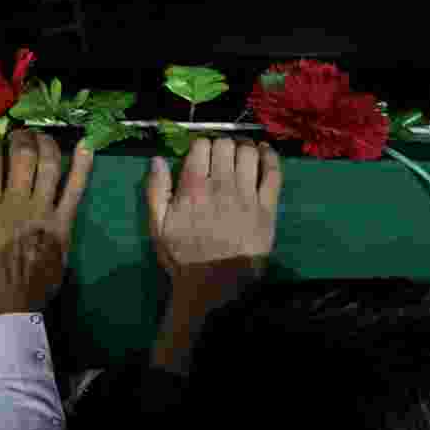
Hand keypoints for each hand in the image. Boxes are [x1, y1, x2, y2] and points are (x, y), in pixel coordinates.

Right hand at [0, 129, 94, 324]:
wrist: (10, 309)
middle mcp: (16, 204)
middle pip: (23, 156)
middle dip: (20, 138)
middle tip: (17, 136)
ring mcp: (43, 213)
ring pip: (49, 166)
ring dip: (47, 144)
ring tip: (41, 137)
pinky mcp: (63, 225)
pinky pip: (75, 191)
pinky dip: (82, 167)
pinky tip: (86, 147)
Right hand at [146, 136, 282, 291]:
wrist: (216, 284)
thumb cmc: (184, 256)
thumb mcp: (158, 226)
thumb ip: (156, 190)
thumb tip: (157, 160)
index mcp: (193, 187)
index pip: (200, 146)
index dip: (199, 146)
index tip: (199, 155)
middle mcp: (222, 184)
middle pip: (225, 145)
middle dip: (220, 145)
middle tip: (219, 157)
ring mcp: (247, 194)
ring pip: (249, 153)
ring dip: (243, 147)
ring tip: (240, 153)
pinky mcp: (268, 206)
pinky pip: (273, 172)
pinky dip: (270, 156)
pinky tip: (264, 152)